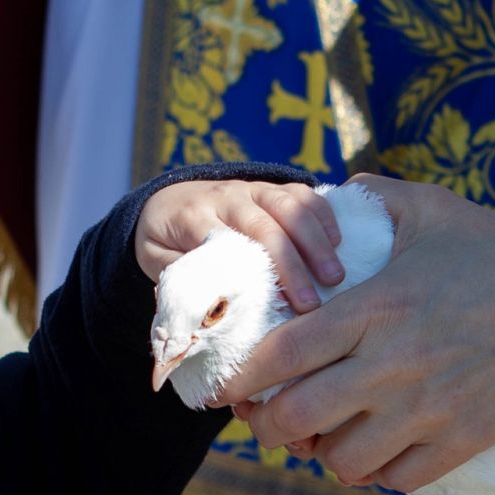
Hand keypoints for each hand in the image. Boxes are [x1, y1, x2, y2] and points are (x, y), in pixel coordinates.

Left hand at [135, 178, 344, 311]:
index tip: (275, 305)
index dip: (253, 272)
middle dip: (291, 263)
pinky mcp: (271, 186)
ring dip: (315, 241)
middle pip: (264, 225)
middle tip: (312, 302)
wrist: (164, 201)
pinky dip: (322, 215)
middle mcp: (225, 196)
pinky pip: (301, 192)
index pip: (228, 241)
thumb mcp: (155, 261)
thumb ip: (178, 278)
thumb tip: (207, 308)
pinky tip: (340, 243)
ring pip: (288, 205)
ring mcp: (251, 188)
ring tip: (335, 277)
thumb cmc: (165, 241)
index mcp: (193, 216)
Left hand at [217, 176, 494, 490]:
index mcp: (378, 307)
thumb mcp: (432, 209)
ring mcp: (429, 409)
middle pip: (298, 416)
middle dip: (268, 426)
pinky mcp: (462, 440)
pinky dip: (376, 470)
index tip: (224, 387)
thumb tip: (325, 191)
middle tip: (265, 420)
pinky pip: (395, 478)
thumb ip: (372, 199)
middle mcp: (396, 363)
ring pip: (342, 459)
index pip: (283, 353)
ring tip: (324, 435)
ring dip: (323, 451)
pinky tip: (375, 448)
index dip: (241, 377)